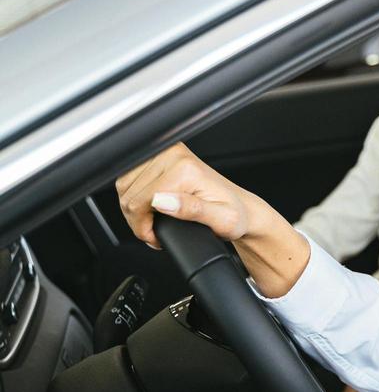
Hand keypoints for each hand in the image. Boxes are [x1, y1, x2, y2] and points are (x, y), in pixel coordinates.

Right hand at [114, 143, 309, 296]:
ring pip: (124, 186)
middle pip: (129, 195)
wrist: (240, 207)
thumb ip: (192, 210)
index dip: (143, 227)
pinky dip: (134, 197)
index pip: (140, 201)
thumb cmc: (233, 215)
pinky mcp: (160, 155)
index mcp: (186, 169)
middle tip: (155, 232)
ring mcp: (166, 153)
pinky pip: (129, 178)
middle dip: (138, 220)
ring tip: (154, 221)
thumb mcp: (222, 220)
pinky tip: (150, 207)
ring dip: (134, 209)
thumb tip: (162, 201)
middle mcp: (174, 156)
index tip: (156, 238)